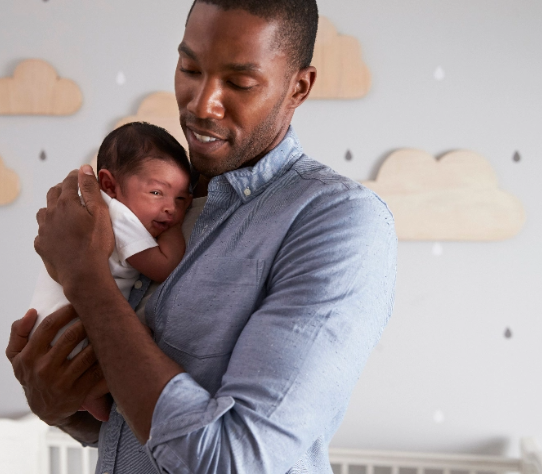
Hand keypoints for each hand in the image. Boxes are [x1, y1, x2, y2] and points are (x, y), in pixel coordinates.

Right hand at [6, 306, 105, 426]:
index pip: (49, 326)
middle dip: (87, 320)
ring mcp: (62, 382)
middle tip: (97, 311)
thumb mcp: (16, 357)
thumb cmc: (31, 374)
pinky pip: (98, 370)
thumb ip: (19, 333)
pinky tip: (113, 346)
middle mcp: (44, 369)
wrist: (44, 409)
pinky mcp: (79, 392)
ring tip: (108, 325)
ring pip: (88, 353)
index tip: (77, 304)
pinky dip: (107, 357)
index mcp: (29, 356)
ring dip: (100, 337)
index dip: (66, 311)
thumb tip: (31, 312)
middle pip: (71, 336)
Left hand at [34, 166, 113, 292]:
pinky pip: (42, 231)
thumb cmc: (95, 243)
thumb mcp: (100, 213)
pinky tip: (59, 234)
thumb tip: (84, 169)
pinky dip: (50, 228)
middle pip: (53, 194)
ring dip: (53, 208)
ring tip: (63, 212)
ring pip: (44, 212)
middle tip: (72, 190)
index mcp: (67, 203)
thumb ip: (90, 189)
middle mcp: (51, 214)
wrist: (83, 274)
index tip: (80, 174)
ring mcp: (44, 230)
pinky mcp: (42, 245)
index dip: (75, 176)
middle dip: (62, 189)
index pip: (69, 182)